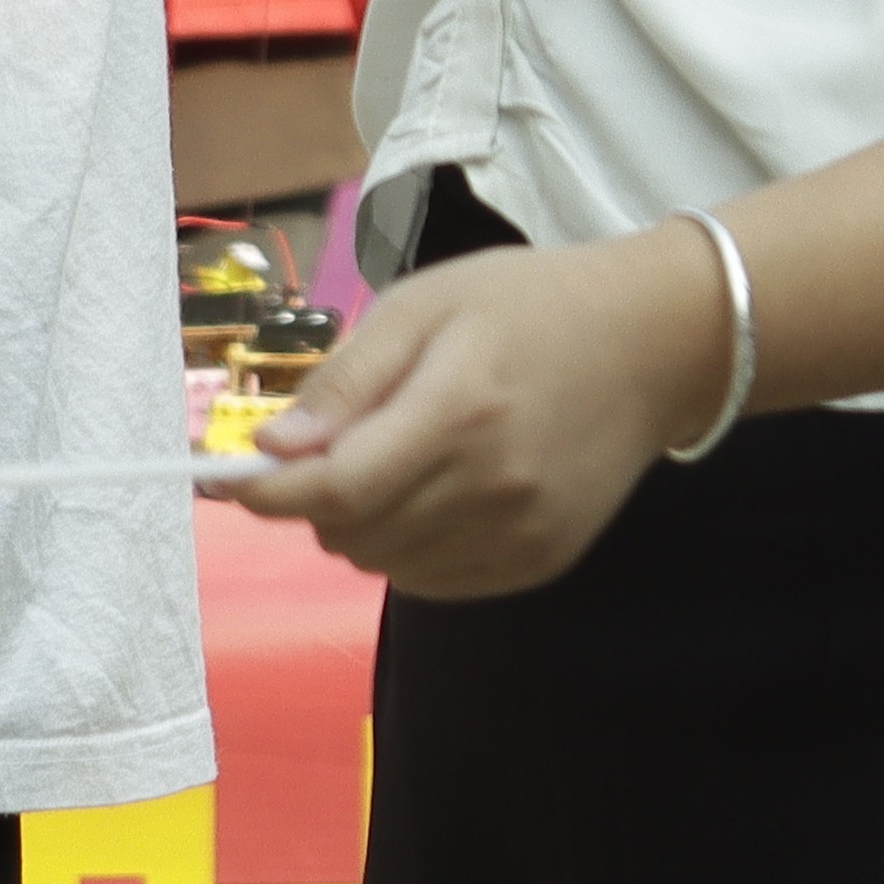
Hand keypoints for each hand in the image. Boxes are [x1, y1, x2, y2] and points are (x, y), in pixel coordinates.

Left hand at [234, 225, 729, 596]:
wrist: (656, 344)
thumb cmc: (532, 305)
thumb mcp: (429, 303)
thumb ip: (349, 378)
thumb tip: (274, 448)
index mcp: (461, 409)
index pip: (336, 488)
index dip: (268, 494)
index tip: (227, 482)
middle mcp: (493, 485)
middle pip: (352, 535)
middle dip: (316, 500)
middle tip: (333, 445)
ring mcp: (520, 534)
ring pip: (385, 565)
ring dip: (362, 525)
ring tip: (397, 458)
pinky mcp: (537, 564)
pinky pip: (432, 581)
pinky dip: (409, 546)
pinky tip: (436, 491)